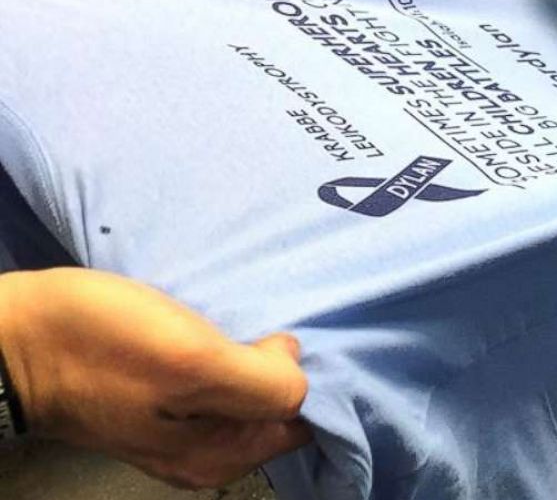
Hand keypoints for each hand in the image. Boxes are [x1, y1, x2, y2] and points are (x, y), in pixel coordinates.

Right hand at [0, 268, 310, 489]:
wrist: (15, 338)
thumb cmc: (101, 346)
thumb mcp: (190, 362)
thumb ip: (259, 382)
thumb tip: (299, 372)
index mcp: (222, 454)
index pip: (302, 423)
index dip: (312, 380)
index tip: (302, 339)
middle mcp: (209, 452)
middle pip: (278, 410)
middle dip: (286, 369)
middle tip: (276, 322)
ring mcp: (183, 428)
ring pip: (250, 392)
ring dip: (259, 357)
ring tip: (255, 318)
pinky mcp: (162, 400)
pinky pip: (220, 381)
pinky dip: (232, 353)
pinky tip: (226, 325)